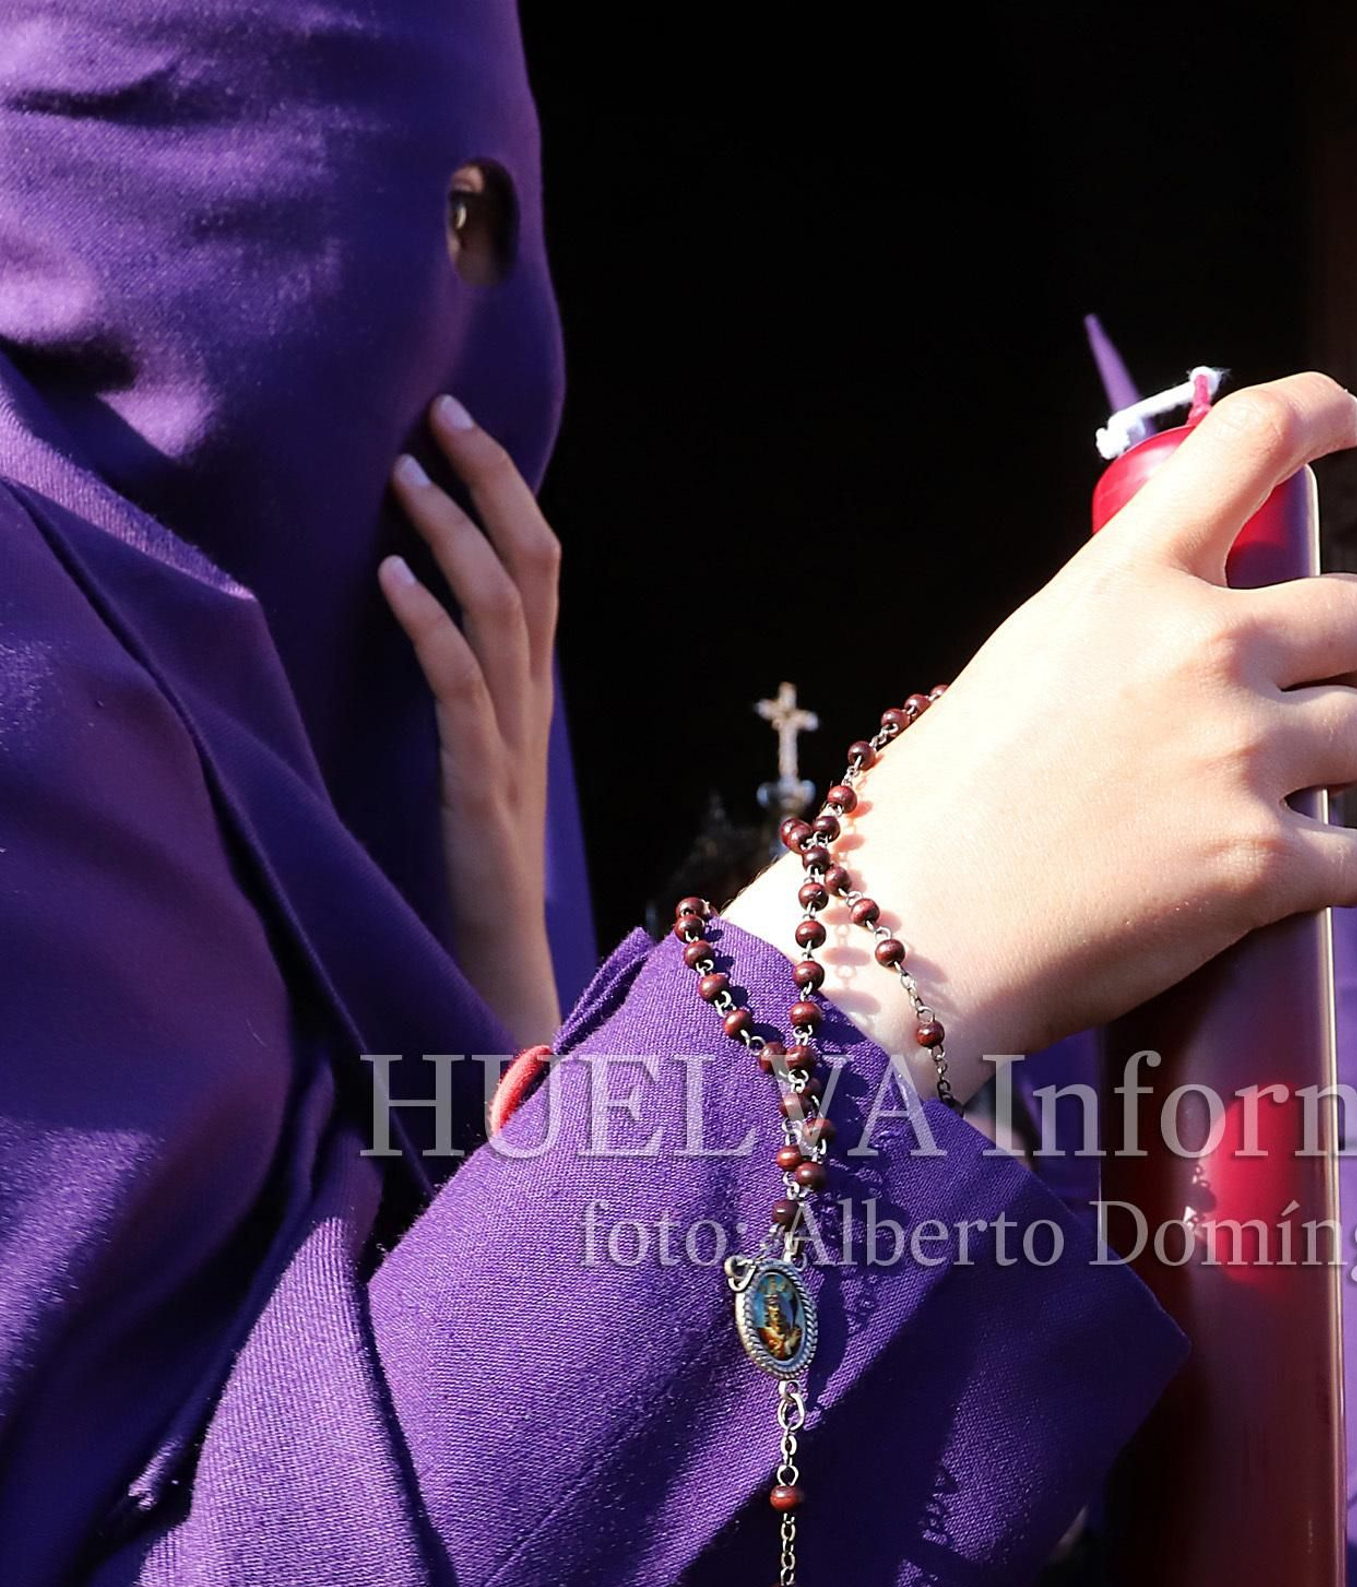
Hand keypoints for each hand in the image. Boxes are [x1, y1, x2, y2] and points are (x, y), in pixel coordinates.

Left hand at [378, 394, 560, 1047]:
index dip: (505, 485)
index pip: (538, 565)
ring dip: (450, 534)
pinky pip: (461, 689)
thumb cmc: (468, 875)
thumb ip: (458, 691)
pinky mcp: (479, 791)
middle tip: (437, 412)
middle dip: (489, 479)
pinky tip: (387, 578)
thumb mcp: (466, 761)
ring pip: (500, 613)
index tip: (454, 419)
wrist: (496, 973)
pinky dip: (427, 624)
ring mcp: (510, 746)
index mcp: (530, 694)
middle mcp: (531, 706)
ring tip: (402, 478)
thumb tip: (413, 611)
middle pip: (533, 566)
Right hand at [724, 372, 1356, 1101]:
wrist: (907, 942)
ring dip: (1339, 773)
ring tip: (1277, 808)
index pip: (1250, 438)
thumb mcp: (1020, 664)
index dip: (1319, 412)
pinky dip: (1337, 879)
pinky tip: (1291, 890)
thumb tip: (1182, 631)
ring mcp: (1238, 757)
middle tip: (1319, 697)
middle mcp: (1199, 650)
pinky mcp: (1262, 864)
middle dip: (1355, 657)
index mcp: (1128, 583)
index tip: (1349, 423)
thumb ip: (1115, 628)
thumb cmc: (937, 818)